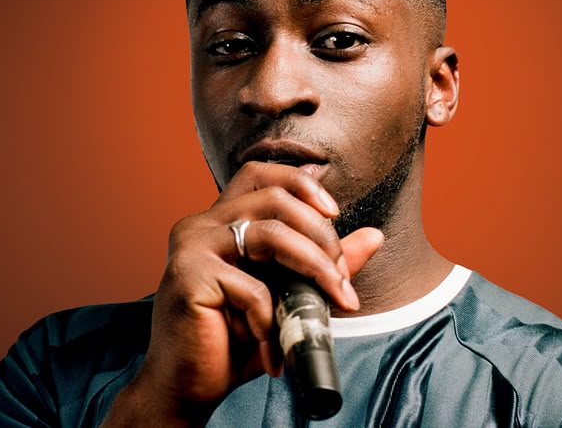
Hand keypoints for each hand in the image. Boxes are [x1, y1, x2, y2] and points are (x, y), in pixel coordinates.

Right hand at [102, 161, 382, 426]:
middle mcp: (201, 225)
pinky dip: (272, 319)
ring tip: (332, 302)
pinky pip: (252, 288)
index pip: (260, 174)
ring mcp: (192, 247)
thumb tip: (374, 235)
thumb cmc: (232, 344)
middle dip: (322, 235)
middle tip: (340, 278)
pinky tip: (270, 344)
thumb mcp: (288, 297)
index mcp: (219, 222)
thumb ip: (324, 263)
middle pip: (275, 197)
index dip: (300, 182)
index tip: (334, 212)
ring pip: (271, 233)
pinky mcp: (188, 277)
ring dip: (314, 268)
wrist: (187, 389)